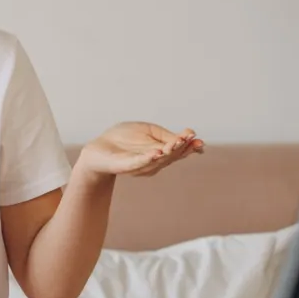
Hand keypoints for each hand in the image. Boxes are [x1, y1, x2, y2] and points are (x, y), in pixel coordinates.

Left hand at [77, 122, 203, 178]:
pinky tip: (156, 152)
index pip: (177, 151)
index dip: (189, 147)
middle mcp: (153, 162)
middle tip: (191, 138)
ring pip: (158, 159)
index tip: (199, 141)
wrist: (98, 149)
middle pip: (171, 155)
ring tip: (178, 142)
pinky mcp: (125, 166)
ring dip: (169, 151)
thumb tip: (188, 135)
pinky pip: (138, 162)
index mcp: (160, 152)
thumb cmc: (123, 139)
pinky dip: (148, 158)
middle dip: (182, 147)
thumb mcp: (148, 131)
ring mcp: (140, 165)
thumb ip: (165, 135)